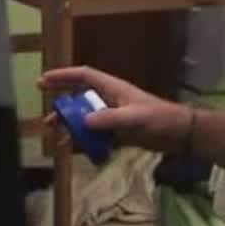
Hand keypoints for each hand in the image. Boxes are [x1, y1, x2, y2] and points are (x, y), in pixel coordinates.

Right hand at [38, 65, 190, 152]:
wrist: (180, 134)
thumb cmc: (160, 118)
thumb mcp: (135, 117)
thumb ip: (110, 118)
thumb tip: (83, 121)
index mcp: (113, 88)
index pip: (83, 76)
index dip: (63, 76)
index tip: (44, 80)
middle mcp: (109, 100)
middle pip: (79, 98)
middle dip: (62, 106)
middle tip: (46, 118)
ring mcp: (113, 116)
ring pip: (85, 118)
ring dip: (71, 126)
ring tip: (56, 136)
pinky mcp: (118, 132)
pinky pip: (96, 135)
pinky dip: (85, 140)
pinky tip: (75, 150)